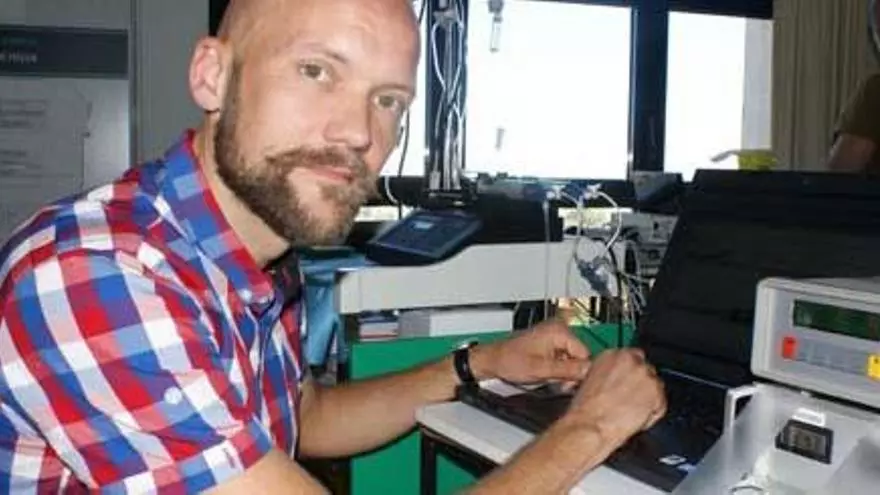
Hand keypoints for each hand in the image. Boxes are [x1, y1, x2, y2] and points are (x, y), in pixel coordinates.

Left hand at [473, 315, 590, 384]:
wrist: (492, 361)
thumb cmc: (509, 360)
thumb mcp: (541, 369)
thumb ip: (567, 370)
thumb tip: (588, 371)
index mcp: (558, 331)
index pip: (585, 354)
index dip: (578, 372)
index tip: (568, 383)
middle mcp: (558, 330)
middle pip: (578, 357)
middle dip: (569, 373)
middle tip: (555, 382)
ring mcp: (553, 337)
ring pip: (571, 360)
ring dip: (562, 373)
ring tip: (546, 377)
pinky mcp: (549, 344)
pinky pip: (562, 359)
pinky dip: (557, 369)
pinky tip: (545, 373)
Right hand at [561, 349, 665, 448]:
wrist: (590, 425)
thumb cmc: (585, 410)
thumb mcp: (589, 381)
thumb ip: (608, 374)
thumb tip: (617, 379)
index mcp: (611, 354)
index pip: (631, 357)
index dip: (630, 375)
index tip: (627, 384)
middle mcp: (630, 360)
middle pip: (646, 370)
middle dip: (641, 385)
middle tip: (630, 401)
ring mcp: (645, 375)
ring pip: (655, 386)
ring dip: (648, 399)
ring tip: (630, 413)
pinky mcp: (657, 393)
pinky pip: (661, 404)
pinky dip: (653, 413)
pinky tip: (636, 420)